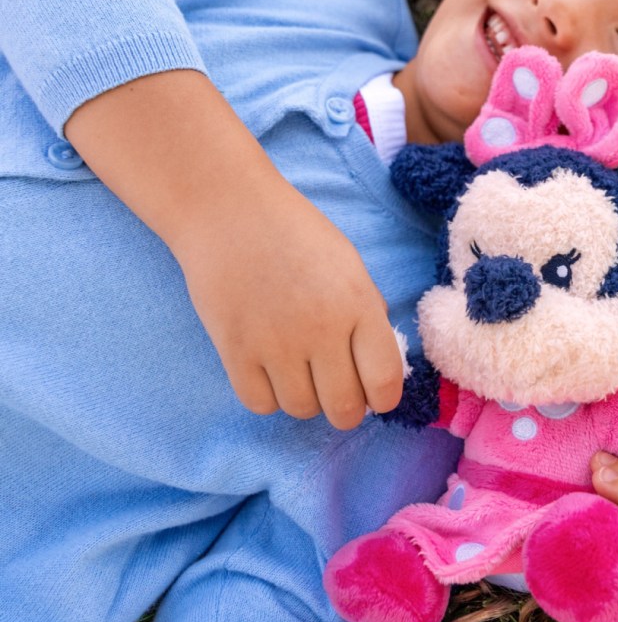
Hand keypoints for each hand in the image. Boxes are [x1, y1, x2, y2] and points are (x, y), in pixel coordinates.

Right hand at [174, 182, 403, 428]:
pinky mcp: (235, 350)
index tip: (375, 396)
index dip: (384, 399)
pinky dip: (268, 396)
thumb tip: (376, 367)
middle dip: (347, 409)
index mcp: (357, 303)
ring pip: (302, 410)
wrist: (228, 211)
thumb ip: (366, 315)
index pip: (385, 380)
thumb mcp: (349, 265)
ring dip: (306, 400)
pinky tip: (269, 370)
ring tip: (300, 371)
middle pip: (344, 409)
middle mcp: (320, 329)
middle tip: (338, 392)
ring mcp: (275, 343)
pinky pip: (261, 404)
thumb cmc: (295, 235)